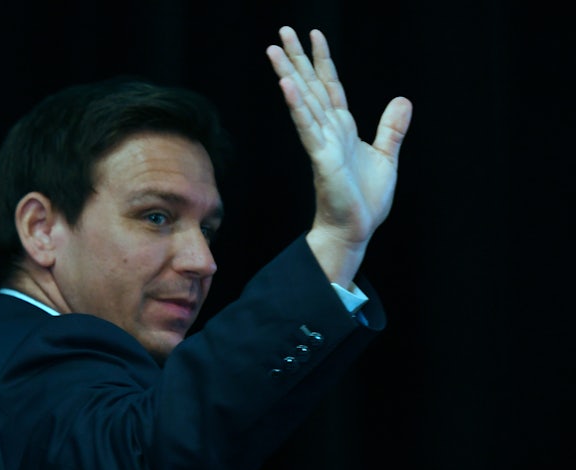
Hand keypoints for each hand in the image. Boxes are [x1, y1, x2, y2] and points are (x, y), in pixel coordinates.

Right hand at [266, 26, 411, 284]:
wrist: (356, 229)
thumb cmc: (365, 199)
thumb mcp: (387, 157)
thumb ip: (392, 128)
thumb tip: (403, 100)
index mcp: (342, 128)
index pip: (330, 86)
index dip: (323, 60)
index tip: (313, 35)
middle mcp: (329, 130)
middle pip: (311, 86)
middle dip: (296, 58)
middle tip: (282, 32)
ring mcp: (322, 142)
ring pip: (304, 100)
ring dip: (289, 73)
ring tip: (273, 50)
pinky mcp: (321, 158)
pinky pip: (307, 127)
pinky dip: (298, 106)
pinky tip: (287, 85)